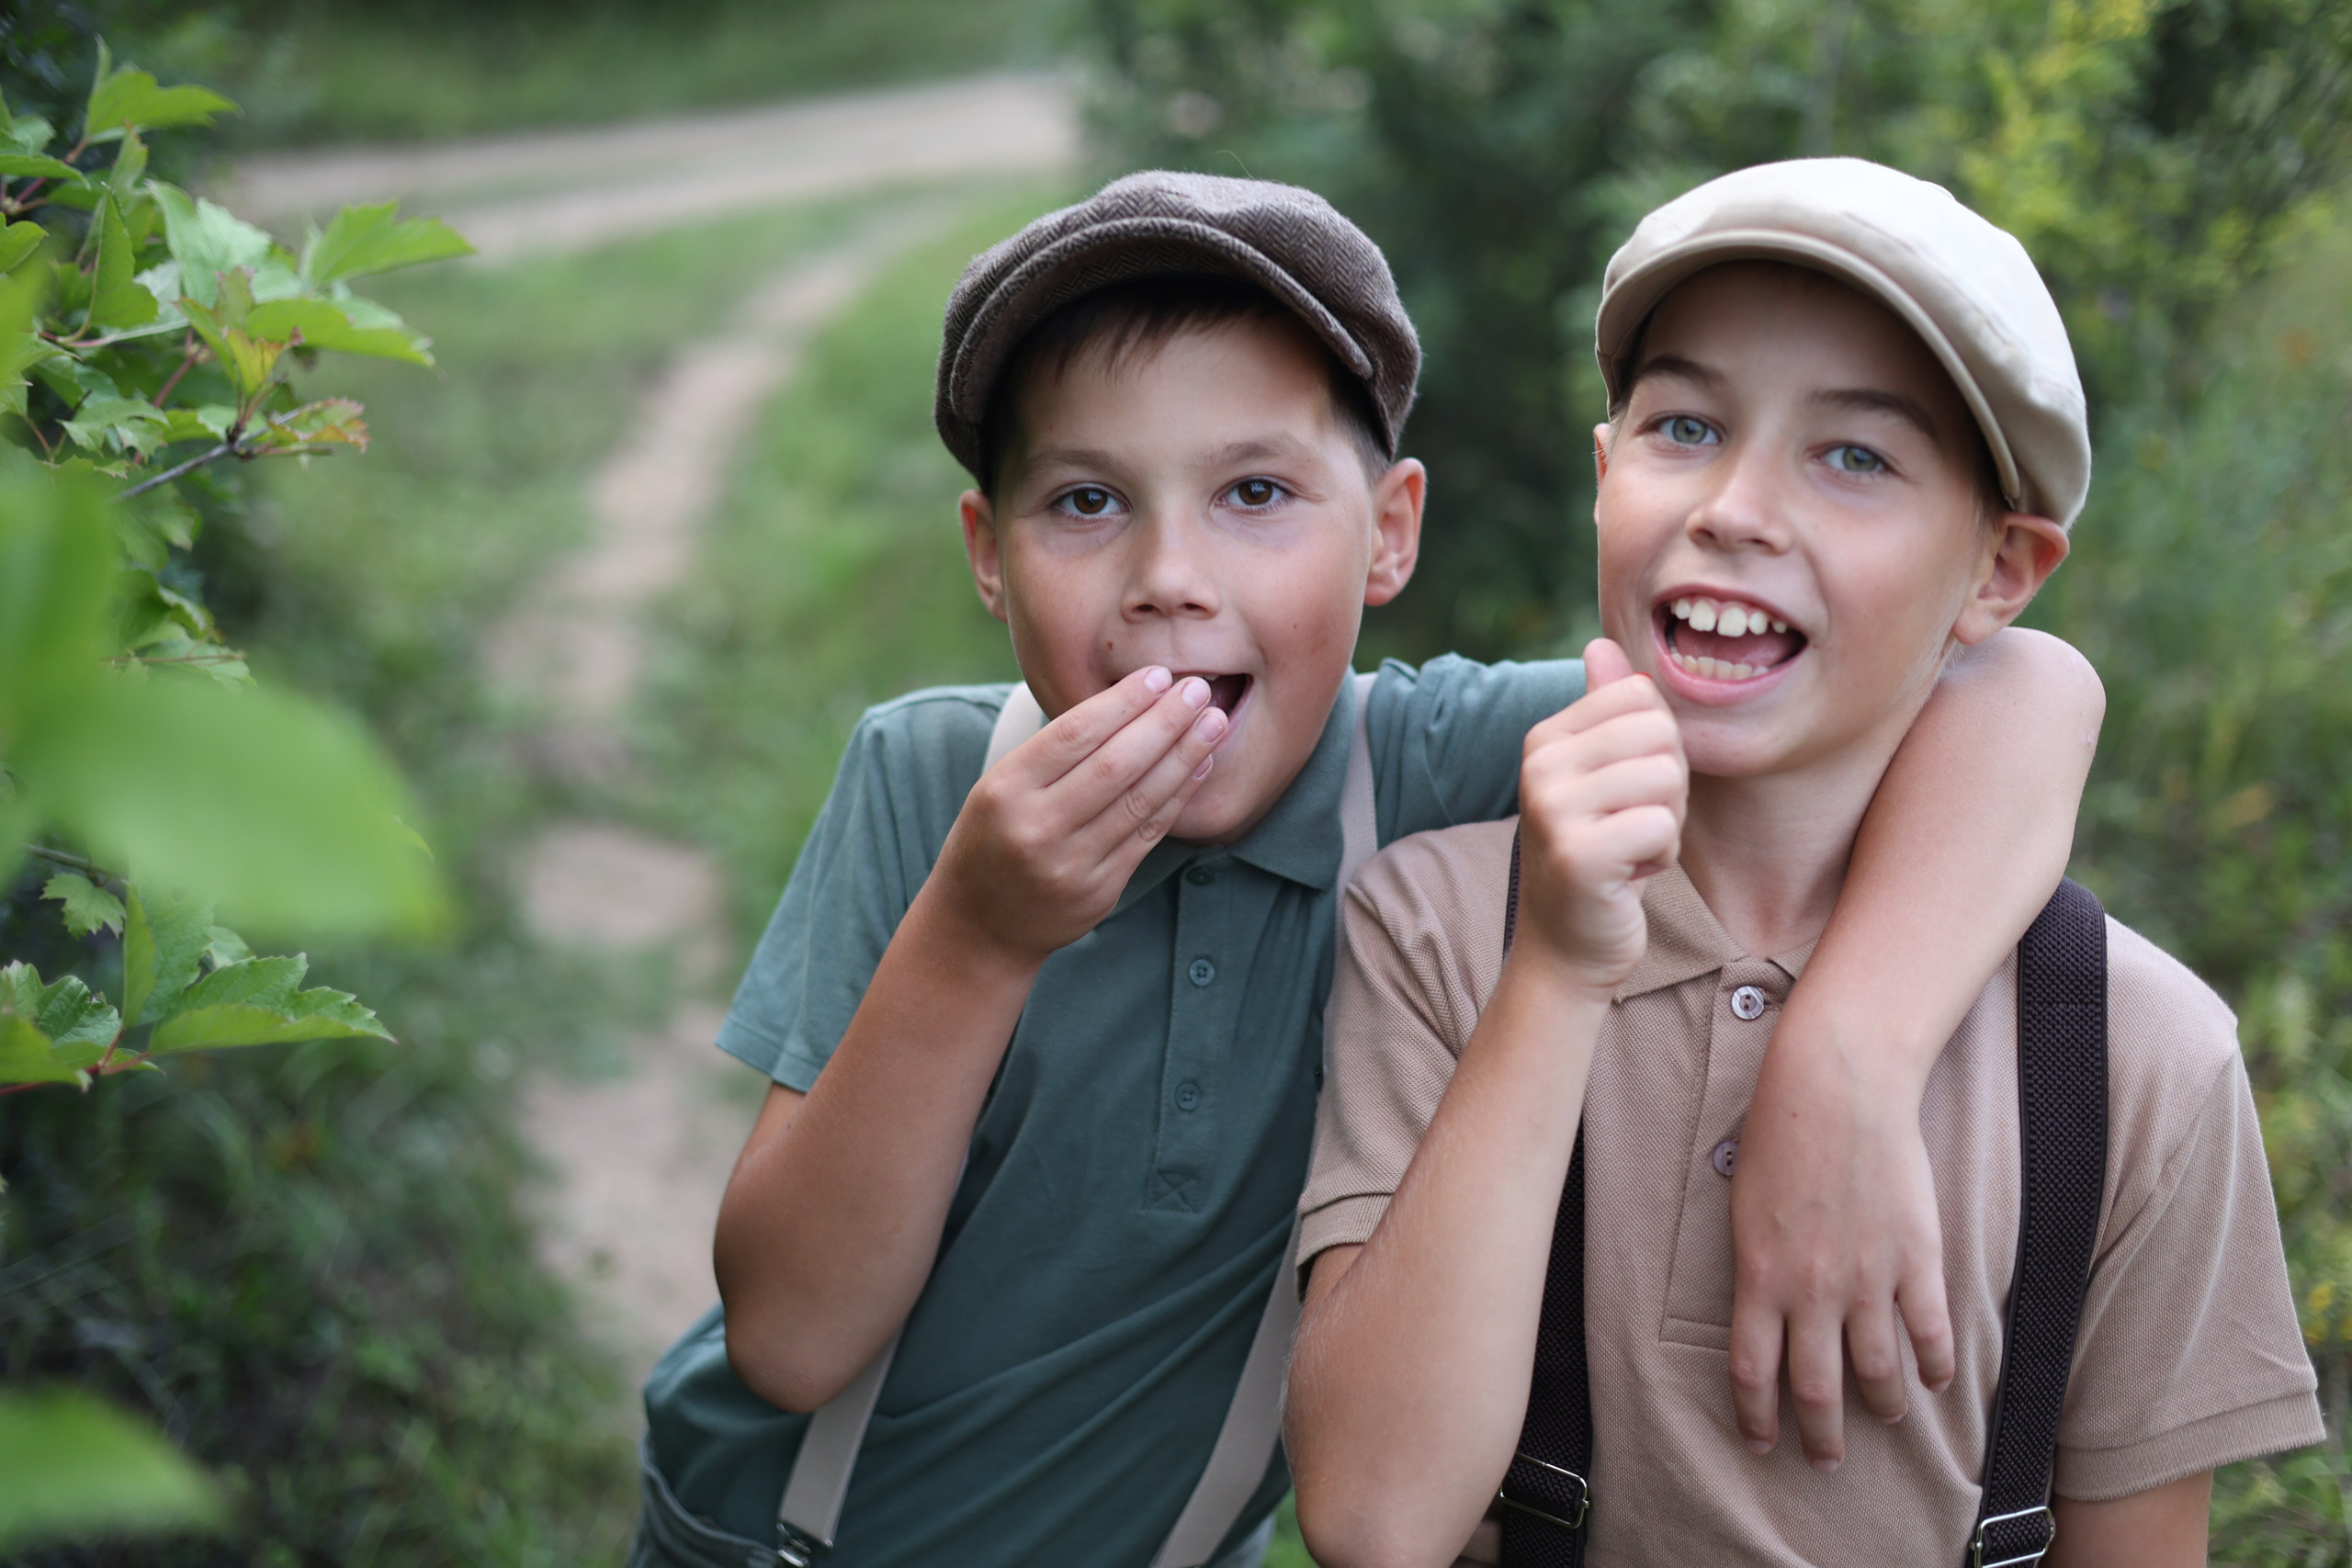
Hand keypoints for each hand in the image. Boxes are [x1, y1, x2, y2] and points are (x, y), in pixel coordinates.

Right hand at [930, 667, 1229, 964]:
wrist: (979, 926)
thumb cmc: (994, 837)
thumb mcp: (999, 788)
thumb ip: (1052, 754)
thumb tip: (1130, 701)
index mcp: (1004, 791)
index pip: (1073, 735)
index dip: (1122, 702)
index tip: (1158, 675)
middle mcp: (1036, 828)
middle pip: (1114, 765)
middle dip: (1164, 722)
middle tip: (1198, 689)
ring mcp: (1070, 865)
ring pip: (1139, 800)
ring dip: (1184, 756)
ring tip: (1213, 722)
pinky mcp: (1100, 891)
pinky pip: (1147, 834)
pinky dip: (1178, 796)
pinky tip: (1200, 765)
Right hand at [1511, 639, 1686, 992]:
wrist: (1568, 946)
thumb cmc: (1600, 856)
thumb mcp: (1600, 777)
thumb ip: (1604, 711)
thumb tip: (1602, 643)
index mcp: (1545, 737)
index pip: (1642, 696)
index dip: (1659, 746)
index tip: (1629, 791)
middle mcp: (1539, 765)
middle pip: (1660, 734)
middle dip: (1669, 787)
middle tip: (1634, 826)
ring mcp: (1552, 809)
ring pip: (1666, 778)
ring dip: (1667, 823)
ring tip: (1631, 849)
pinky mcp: (1577, 854)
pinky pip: (1660, 826)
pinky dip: (1660, 857)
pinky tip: (1628, 875)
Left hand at [1728, 1030, 1952, 1471]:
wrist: (1837, 1087)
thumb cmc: (1778, 1134)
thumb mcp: (1743, 1205)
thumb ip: (1757, 1265)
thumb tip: (1765, 1312)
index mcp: (1759, 1275)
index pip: (1752, 1372)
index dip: (1757, 1418)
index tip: (1763, 1443)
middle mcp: (1812, 1290)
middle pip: (1816, 1390)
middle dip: (1820, 1437)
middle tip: (1826, 1460)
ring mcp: (1868, 1278)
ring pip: (1878, 1373)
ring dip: (1883, 1408)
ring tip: (1887, 1420)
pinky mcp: (1916, 1258)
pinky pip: (1929, 1333)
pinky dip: (1935, 1366)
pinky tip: (1937, 1382)